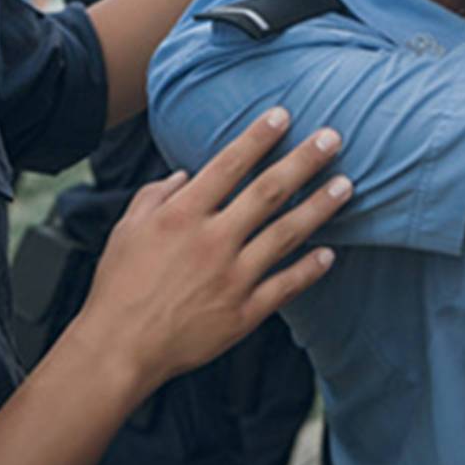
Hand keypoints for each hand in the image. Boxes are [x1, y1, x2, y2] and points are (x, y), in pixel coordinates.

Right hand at [72, 107, 349, 387]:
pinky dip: (309, 270)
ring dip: (319, 207)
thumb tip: (185, 174)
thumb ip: (155, 195)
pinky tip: (330, 254)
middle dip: (303, 161)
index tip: (283, 114)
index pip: (227, 165)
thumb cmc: (118, 285)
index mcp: (181, 216)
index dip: (257, 137)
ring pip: (285, 234)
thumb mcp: (126, 230)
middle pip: (267, 192)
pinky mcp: (243, 313)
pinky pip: (284, 286)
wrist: (119, 349)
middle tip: (333, 137)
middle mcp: (212, 241)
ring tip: (346, 185)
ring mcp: (231, 278)